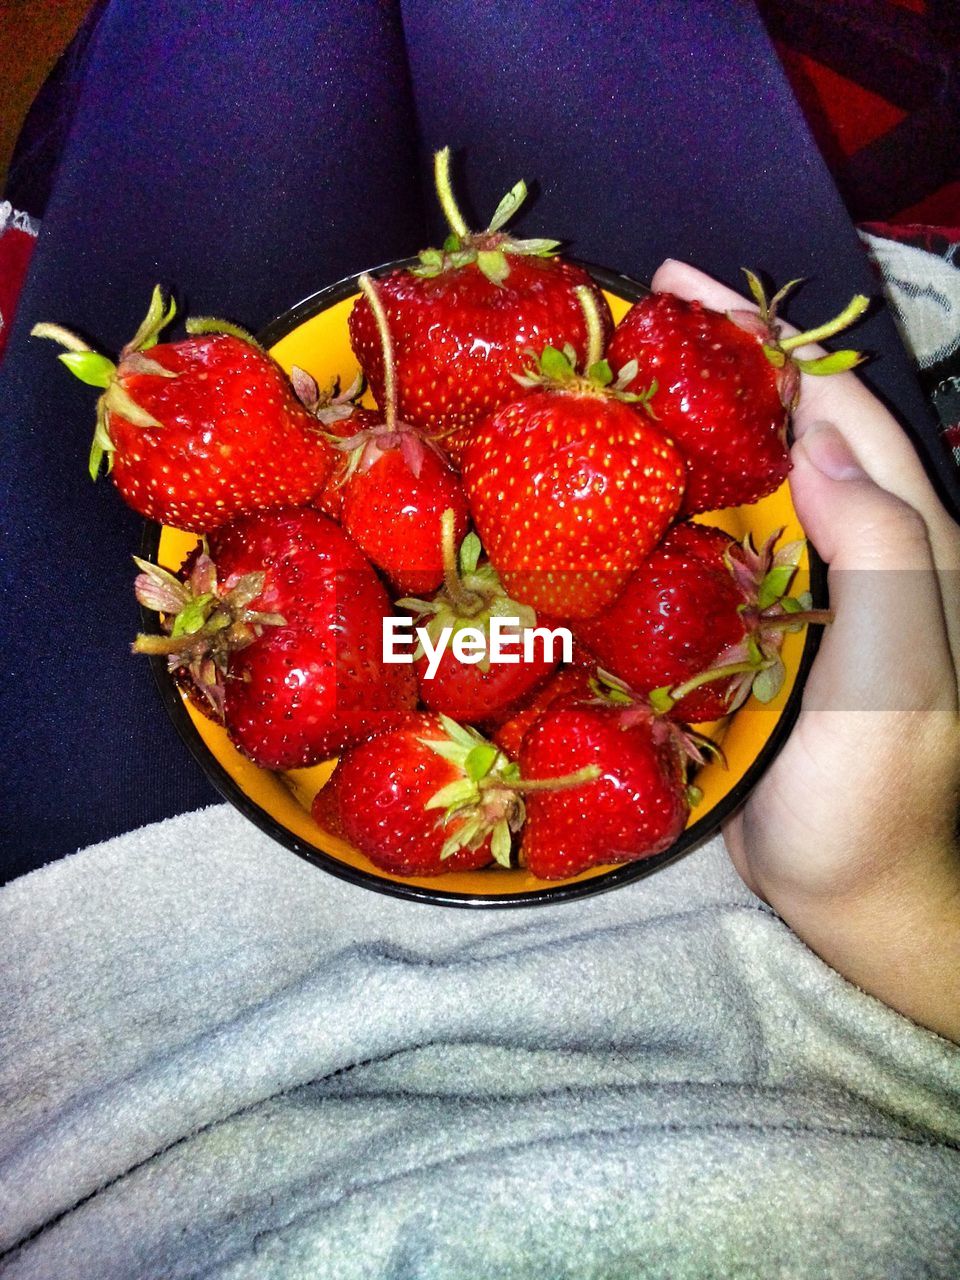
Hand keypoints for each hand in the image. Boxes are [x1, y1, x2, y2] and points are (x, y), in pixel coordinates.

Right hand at [651, 259, 959, 1040]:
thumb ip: (884, 559)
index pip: (835, 409)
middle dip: (708, 369)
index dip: (764, 343)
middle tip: (615, 330)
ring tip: (591, 393)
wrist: (848, 899)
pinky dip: (655, 510)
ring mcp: (793, 592)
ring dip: (674, 430)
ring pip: (735, 483)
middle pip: (779, 430)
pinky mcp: (742, 633)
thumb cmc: (876, 800)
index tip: (679, 291)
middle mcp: (852, 551)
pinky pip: (699, 550)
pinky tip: (596, 501)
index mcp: (905, 543)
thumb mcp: (900, 680)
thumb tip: (819, 444)